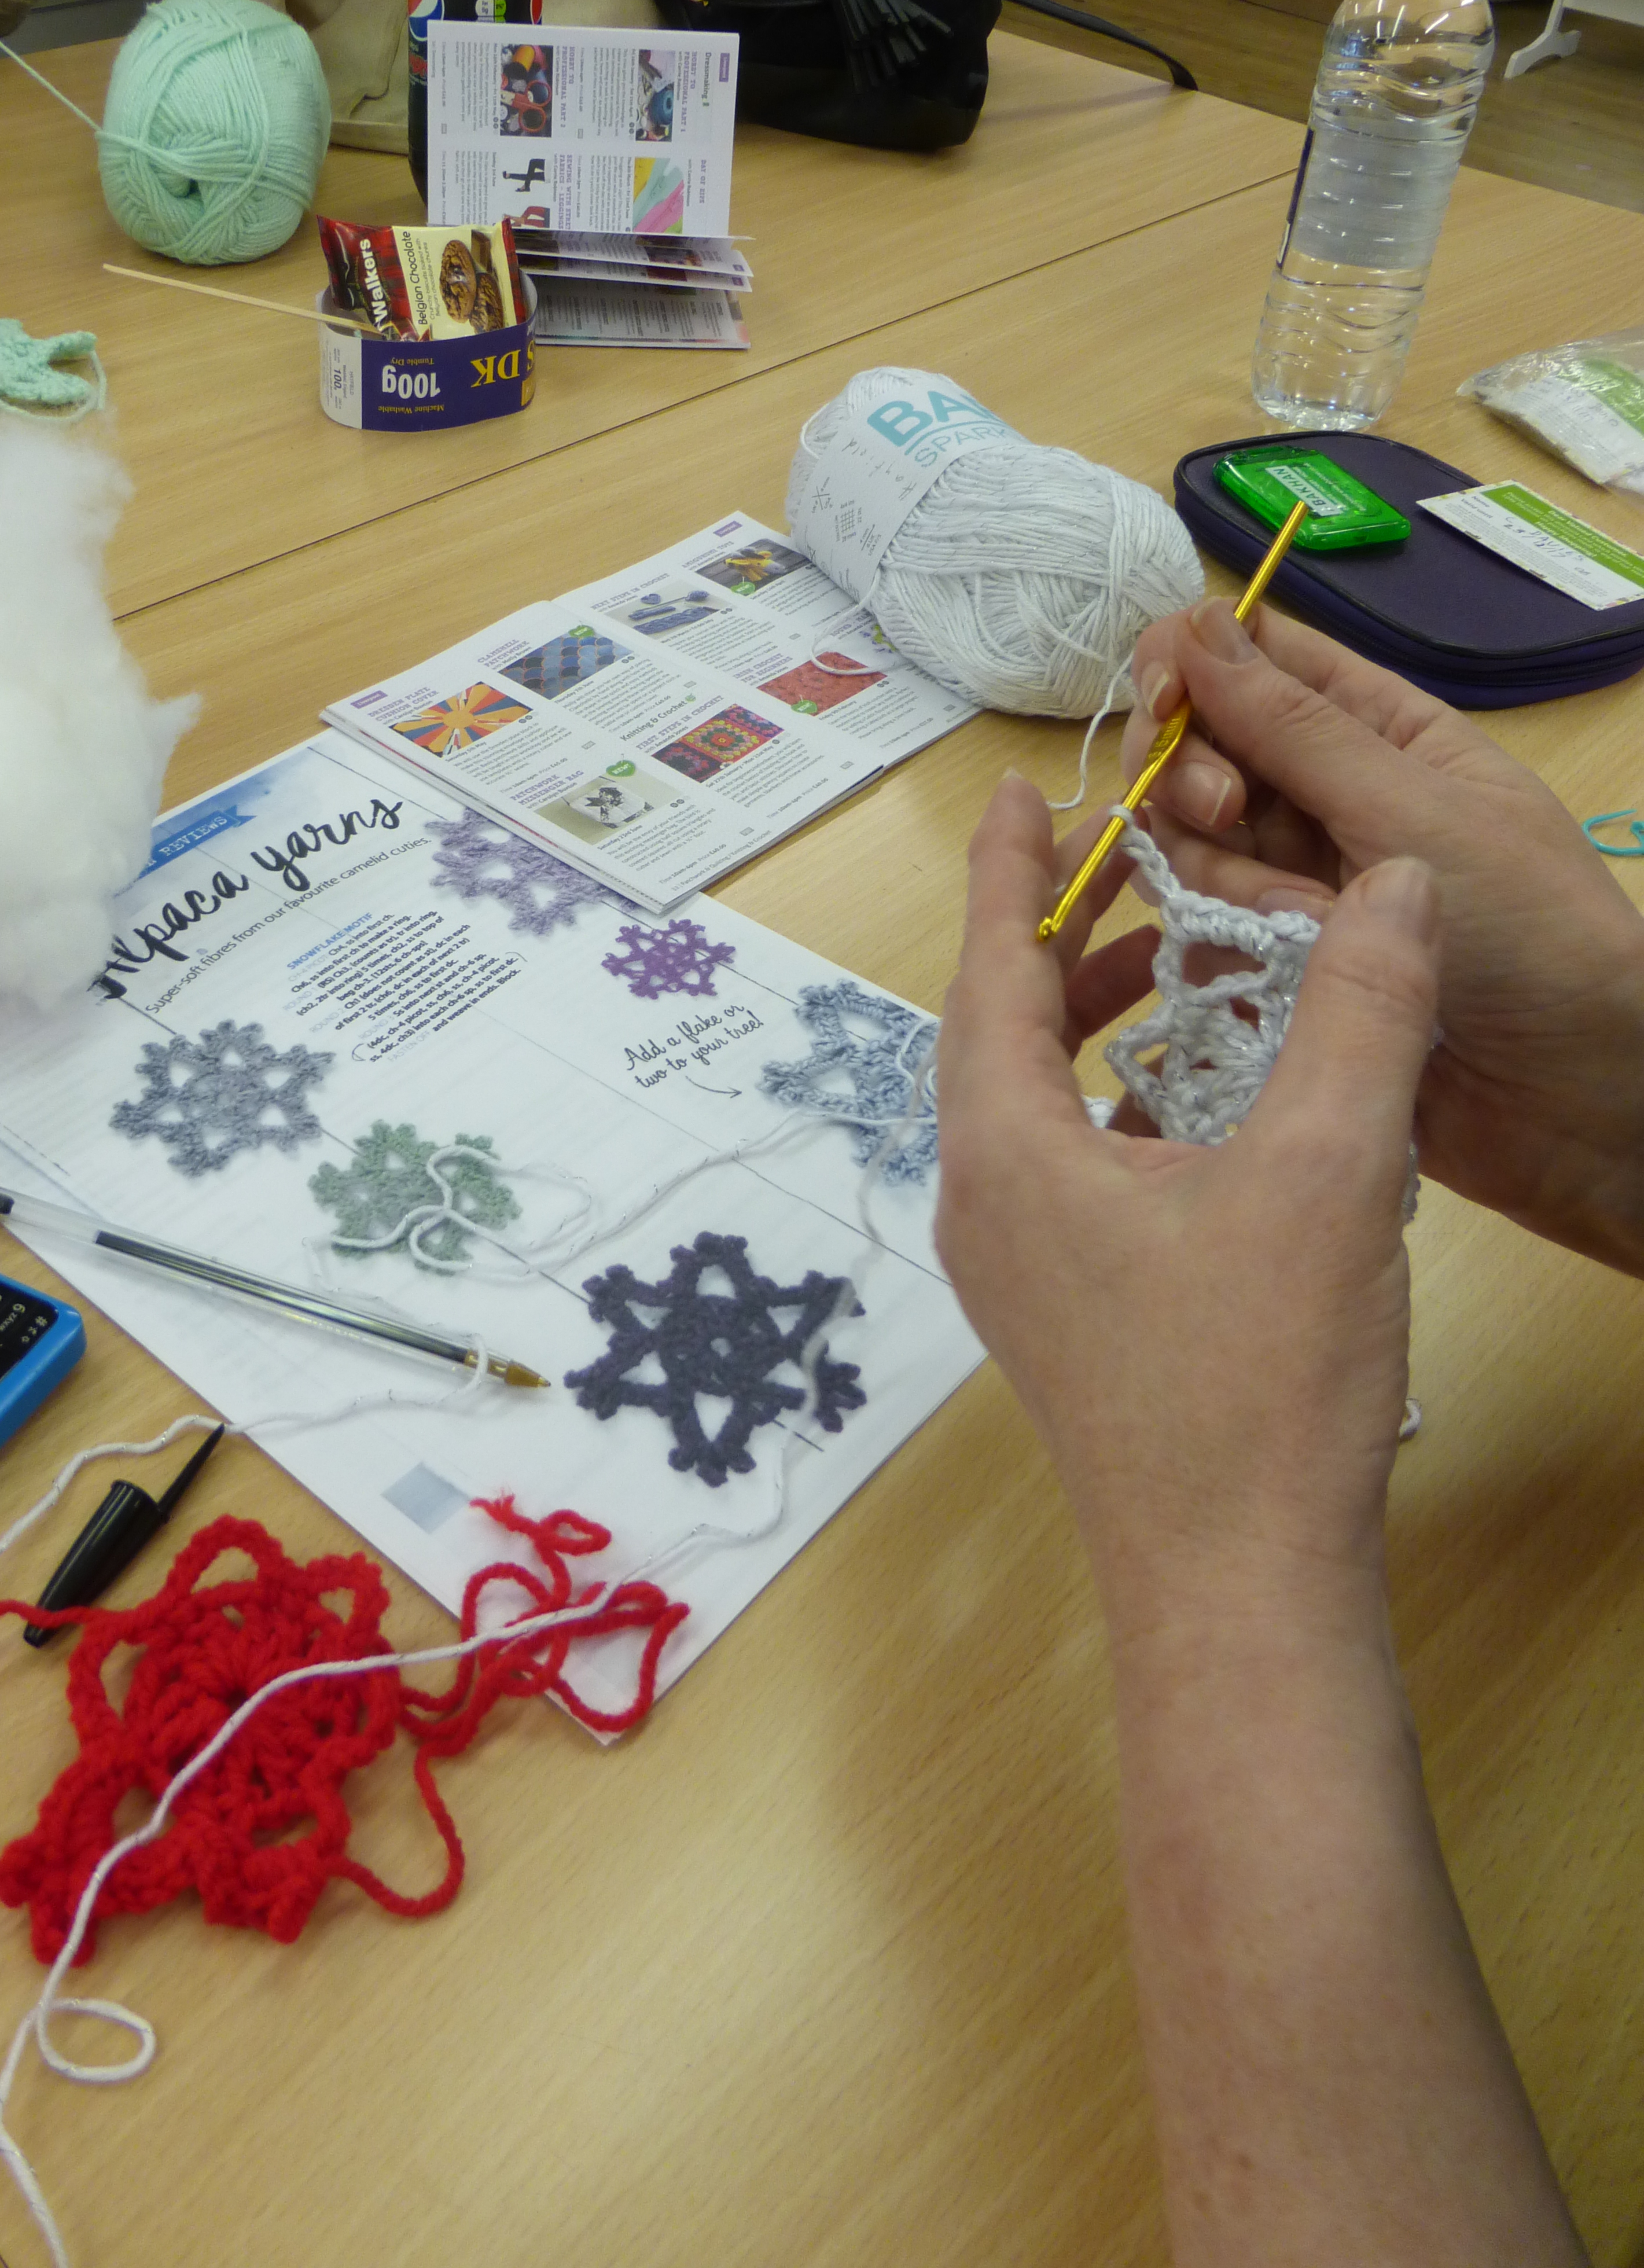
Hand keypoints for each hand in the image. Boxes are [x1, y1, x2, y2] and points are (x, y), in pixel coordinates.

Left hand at [934, 775, 1439, 1637]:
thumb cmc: (1260, 1384)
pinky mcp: (1065, 1319)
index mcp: (1008, 1155)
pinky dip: (1120, 1105)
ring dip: (1096, 1024)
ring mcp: (1018, 1273)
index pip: (990, 972)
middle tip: (1131, 865)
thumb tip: (1397, 890)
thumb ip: (1362, 1015)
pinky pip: (1068, 1170)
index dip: (1012, 875)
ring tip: (1182, 963)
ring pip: (1034, 1105)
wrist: (1238, 1588)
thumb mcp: (1325, 1172)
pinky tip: (1203, 1101)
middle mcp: (985, 1207)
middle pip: (998, 1034)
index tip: (1021, 794)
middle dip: (1061, 940)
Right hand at [1122, 600, 1643, 1273]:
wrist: (1571, 1099)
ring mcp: (1291, 886)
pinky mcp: (1267, 969)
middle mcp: (1322, 800)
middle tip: (1229, 814)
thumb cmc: (1527, 933)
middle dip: (1194, 779)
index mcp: (1377, 732)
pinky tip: (1268, 979)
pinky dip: (1216, 950)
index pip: (1251, 661)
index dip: (1189, 665)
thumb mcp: (1414, 809)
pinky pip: (1192, 935)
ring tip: (1290, 924)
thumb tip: (1195, 621)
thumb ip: (1293, 726)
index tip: (1167, 699)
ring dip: (1216, 876)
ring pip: (1181, 845)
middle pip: (1194, 751)